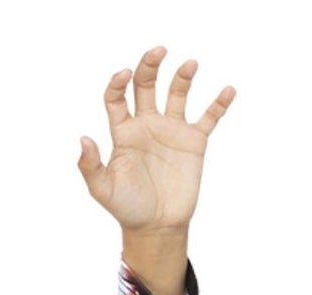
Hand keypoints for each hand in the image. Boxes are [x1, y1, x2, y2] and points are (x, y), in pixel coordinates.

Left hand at [76, 46, 234, 232]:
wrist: (156, 226)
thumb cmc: (127, 208)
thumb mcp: (103, 190)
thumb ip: (90, 166)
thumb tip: (83, 139)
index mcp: (124, 133)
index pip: (117, 98)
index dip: (117, 83)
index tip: (123, 74)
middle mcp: (147, 125)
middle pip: (146, 84)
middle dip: (149, 65)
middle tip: (158, 51)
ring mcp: (171, 131)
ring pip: (177, 92)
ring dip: (183, 76)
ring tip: (189, 65)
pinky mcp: (194, 142)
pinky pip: (209, 117)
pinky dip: (220, 103)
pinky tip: (228, 91)